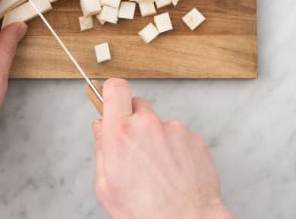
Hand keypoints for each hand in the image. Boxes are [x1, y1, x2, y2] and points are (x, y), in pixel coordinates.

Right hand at [92, 79, 232, 218]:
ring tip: (159, 169)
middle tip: (135, 146)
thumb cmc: (146, 212)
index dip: (112, 91)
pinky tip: (174, 171)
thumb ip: (102, 150)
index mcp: (121, 134)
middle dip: (134, 120)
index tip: (111, 97)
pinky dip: (176, 149)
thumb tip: (101, 129)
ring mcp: (174, 129)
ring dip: (158, 138)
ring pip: (160, 123)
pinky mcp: (194, 138)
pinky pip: (180, 136)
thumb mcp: (106, 187)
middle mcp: (148, 125)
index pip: (115, 89)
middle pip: (138, 104)